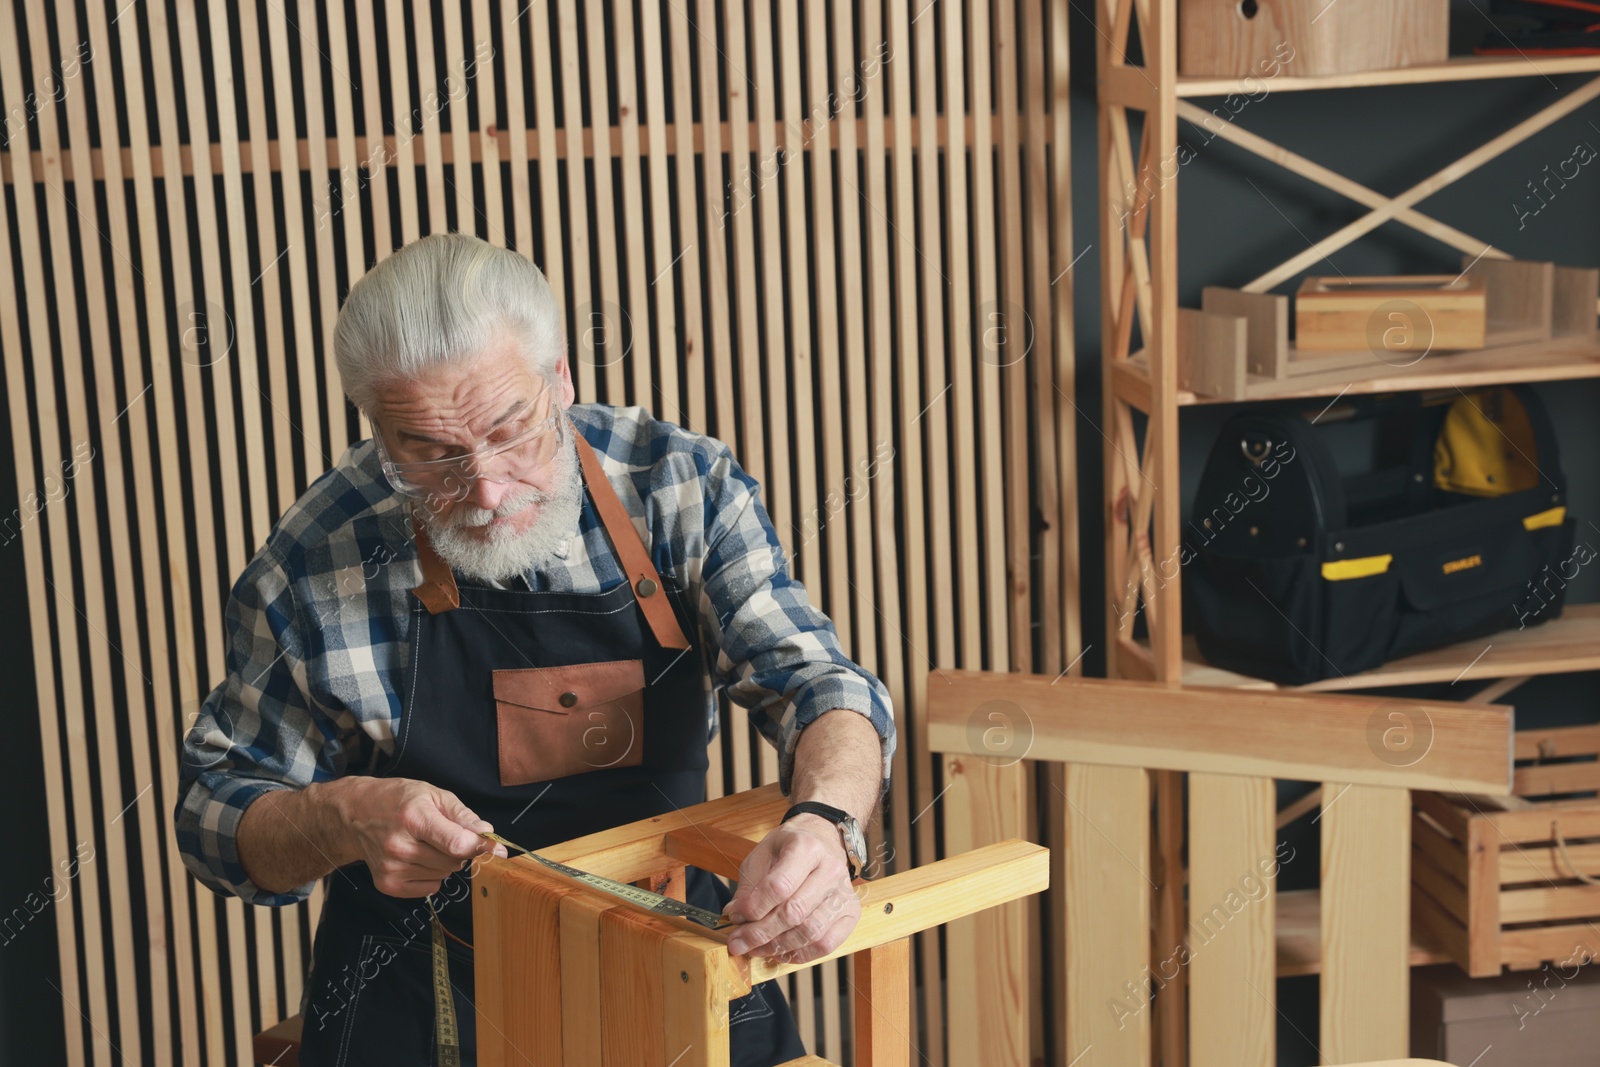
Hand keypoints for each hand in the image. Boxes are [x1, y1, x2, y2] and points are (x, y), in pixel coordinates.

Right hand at [331, 777, 506, 896]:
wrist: (355, 815)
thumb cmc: (397, 800)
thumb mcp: (432, 794)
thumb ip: (462, 815)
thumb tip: (486, 834)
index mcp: (414, 818)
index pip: (455, 843)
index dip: (481, 848)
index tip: (497, 850)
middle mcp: (400, 845)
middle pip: (453, 861)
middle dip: (459, 850)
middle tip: (444, 835)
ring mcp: (391, 867)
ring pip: (444, 875)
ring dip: (444, 862)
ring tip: (425, 844)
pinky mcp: (387, 884)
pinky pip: (430, 889)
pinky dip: (431, 876)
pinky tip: (417, 858)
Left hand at [723, 815, 860, 964]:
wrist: (822, 840)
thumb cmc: (788, 849)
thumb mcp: (762, 854)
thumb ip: (749, 885)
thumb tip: (737, 916)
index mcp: (806, 847)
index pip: (780, 886)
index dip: (754, 907)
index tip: (735, 916)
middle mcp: (831, 869)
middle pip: (794, 912)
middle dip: (760, 933)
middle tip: (737, 942)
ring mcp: (845, 892)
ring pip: (810, 932)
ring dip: (777, 947)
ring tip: (755, 948)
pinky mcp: (852, 912)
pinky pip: (826, 944)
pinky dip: (799, 955)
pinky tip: (780, 951)